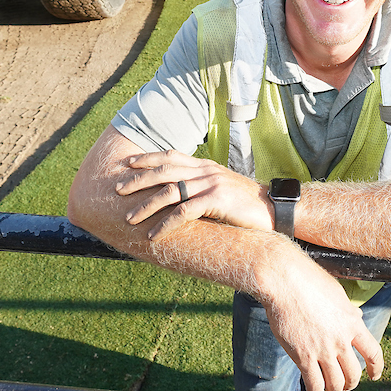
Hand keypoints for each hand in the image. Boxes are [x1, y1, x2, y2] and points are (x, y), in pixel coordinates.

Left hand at [116, 149, 272, 238]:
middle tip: (117, 189)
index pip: (171, 155)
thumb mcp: (221, 188)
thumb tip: (180, 193)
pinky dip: (166, 224)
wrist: (273, 210)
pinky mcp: (217, 201)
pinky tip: (154, 234)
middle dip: (137, 180)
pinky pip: (184, 212)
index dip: (148, 158)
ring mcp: (211, 184)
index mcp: (205, 165)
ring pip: (170, 192)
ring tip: (129, 218)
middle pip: (164, 170)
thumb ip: (201, 186)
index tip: (127, 164)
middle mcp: (206, 171)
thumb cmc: (245, 204)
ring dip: (146, 206)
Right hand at [260, 267, 384, 390]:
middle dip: (351, 383)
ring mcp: (322, 350)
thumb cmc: (309, 281)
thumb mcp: (337, 293)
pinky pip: (314, 384)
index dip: (376, 367)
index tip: (374, 374)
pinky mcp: (303, 356)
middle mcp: (341, 339)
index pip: (373, 352)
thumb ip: (348, 310)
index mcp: (352, 323)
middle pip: (354, 373)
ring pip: (336, 383)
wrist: (285, 282)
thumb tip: (357, 316)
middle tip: (346, 385)